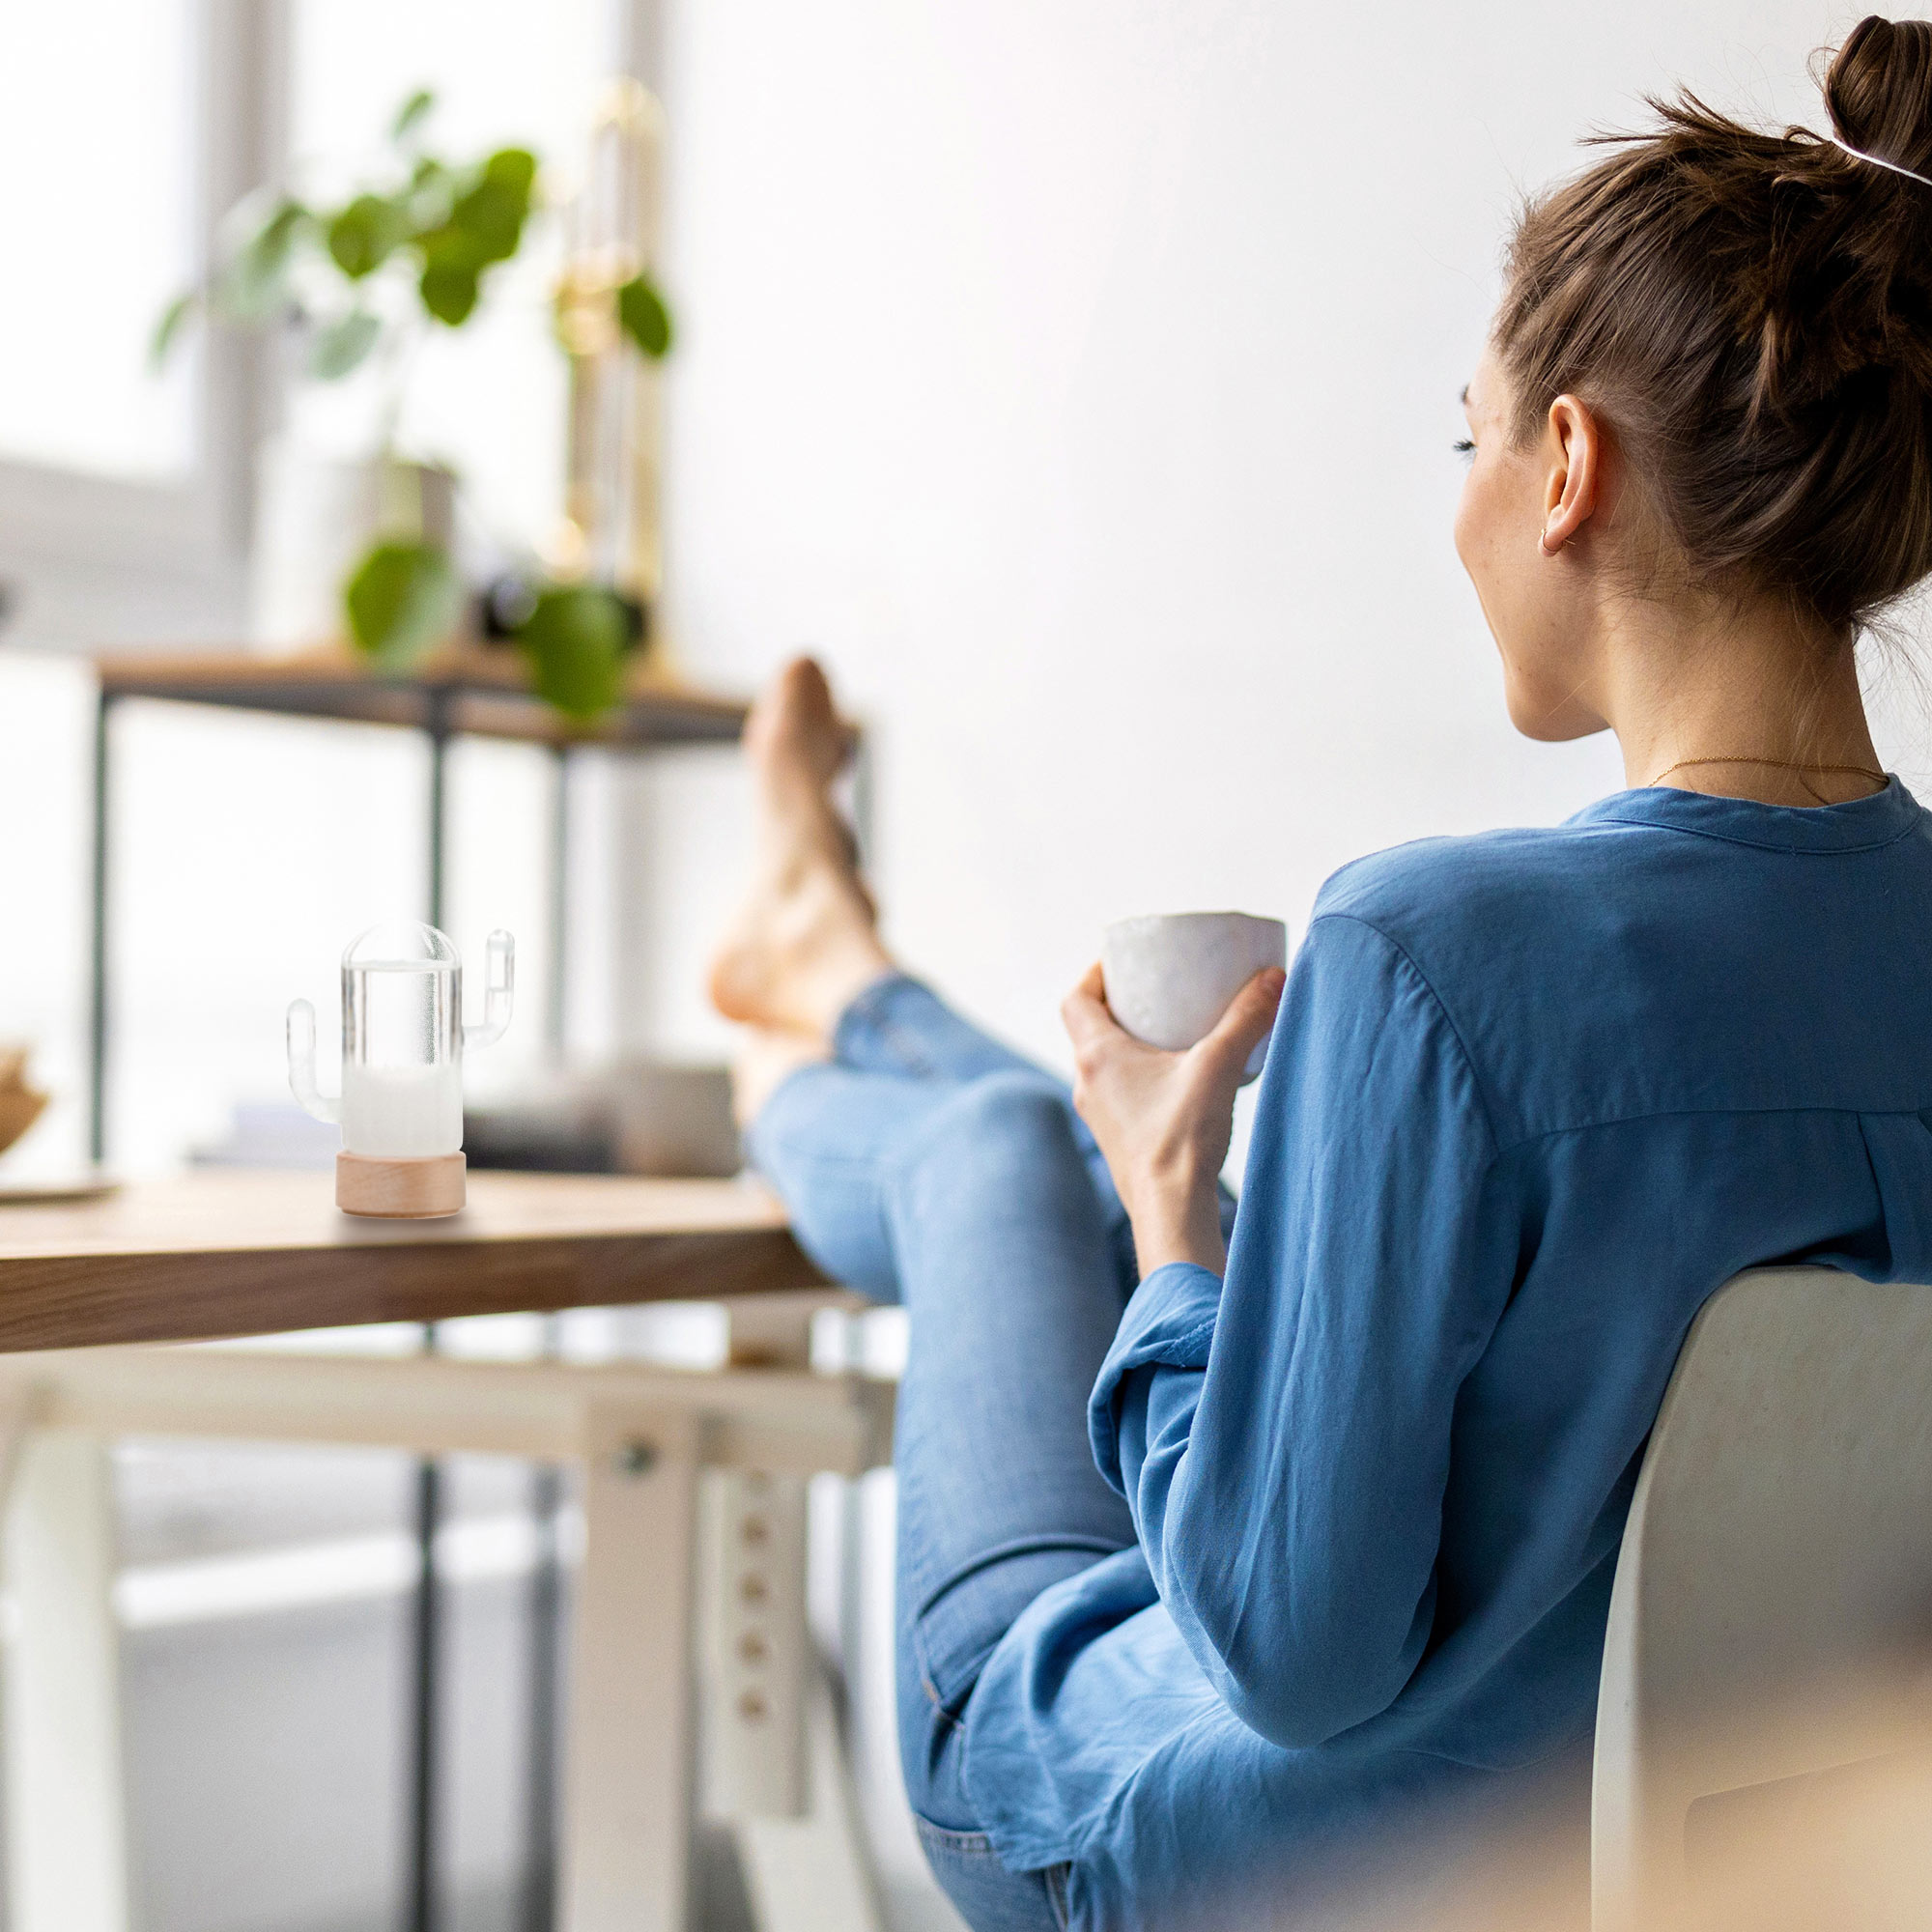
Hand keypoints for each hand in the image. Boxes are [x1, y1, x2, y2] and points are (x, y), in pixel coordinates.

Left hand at [1061, 962, 1285, 1275]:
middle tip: (1155, 989)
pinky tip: (1175, 1077)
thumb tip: (1274, 976)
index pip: (1076, 999)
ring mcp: (1099, 1114)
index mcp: (1097, 1056)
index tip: (1123, 963)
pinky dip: (1137, 1073)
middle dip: (1118, 1005)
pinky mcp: (1117, 1138)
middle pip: (1088, 1028)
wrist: (1171, 1211)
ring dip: (1127, 1042)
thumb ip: (1247, 1019)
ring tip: (1168, 1028)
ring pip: (1103, 1063)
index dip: (1095, 975)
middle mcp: (1087, 1083)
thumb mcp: (1218, 1066)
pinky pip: (1117, 1091)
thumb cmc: (1182, 1138)